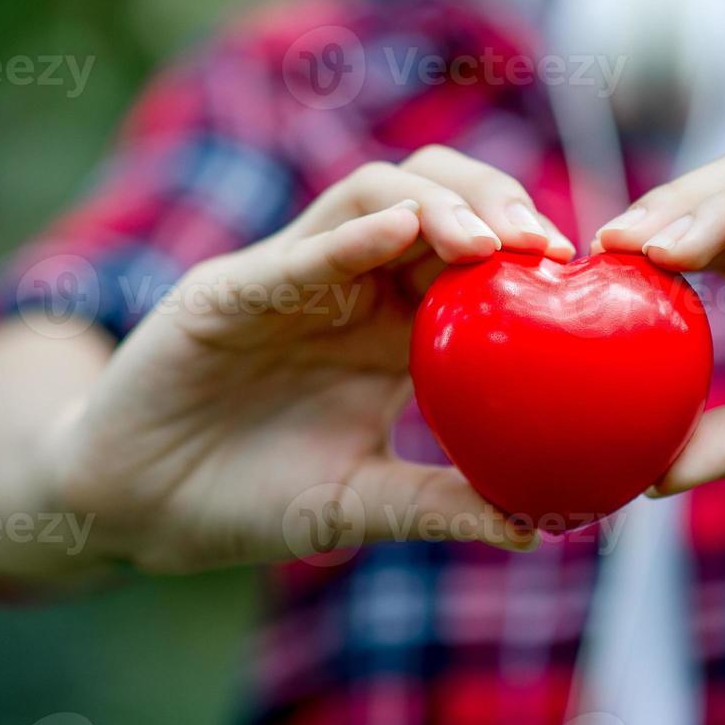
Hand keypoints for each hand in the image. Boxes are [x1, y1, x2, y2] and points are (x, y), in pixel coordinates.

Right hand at [51, 146, 574, 572]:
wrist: (135, 510)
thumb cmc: (247, 500)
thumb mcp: (356, 505)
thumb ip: (436, 505)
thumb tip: (540, 528)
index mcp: (388, 331)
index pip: (471, 261)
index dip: (530, 256)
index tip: (589, 282)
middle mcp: (347, 288)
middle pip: (436, 203)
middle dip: (498, 205)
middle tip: (550, 250)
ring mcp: (287, 280)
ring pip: (374, 196)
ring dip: (438, 205)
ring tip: (489, 241)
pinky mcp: (227, 291)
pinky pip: (296, 250)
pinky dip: (350, 237)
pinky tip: (401, 231)